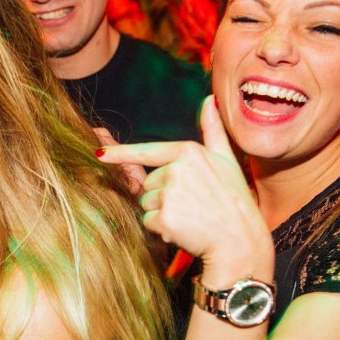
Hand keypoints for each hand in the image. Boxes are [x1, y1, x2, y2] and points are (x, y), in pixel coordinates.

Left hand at [97, 96, 273, 284]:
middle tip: (193, 204)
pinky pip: (148, 222)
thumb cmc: (234, 199)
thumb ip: (212, 129)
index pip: (147, 151)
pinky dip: (162, 229)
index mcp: (188, 151)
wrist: (240, 240)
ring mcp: (169, 193)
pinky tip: (185, 229)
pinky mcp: (164, 217)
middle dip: (163, 194)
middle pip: (148, 183)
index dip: (120, 153)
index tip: (99, 154)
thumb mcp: (226, 159)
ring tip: (191, 216)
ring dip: (162, 212)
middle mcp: (176, 169)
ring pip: (146, 203)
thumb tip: (209, 99)